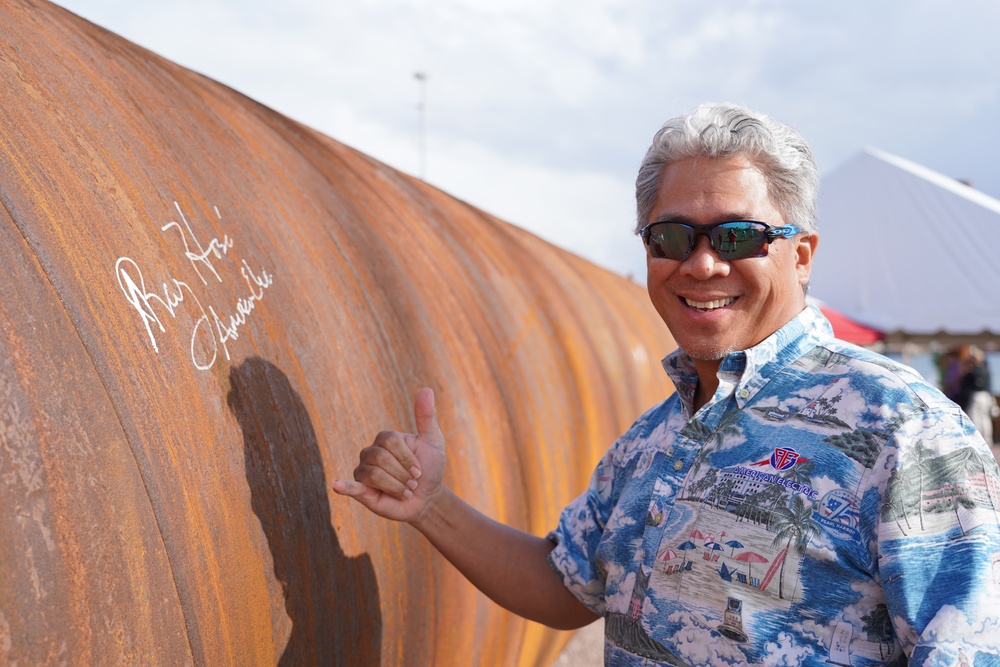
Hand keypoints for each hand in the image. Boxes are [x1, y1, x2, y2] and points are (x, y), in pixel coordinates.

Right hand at [333, 387, 445, 522]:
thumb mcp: (433, 441)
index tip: (419, 471)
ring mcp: (363, 471)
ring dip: (396, 487)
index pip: (390, 442)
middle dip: (402, 474)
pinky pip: (351, 486)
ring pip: (373, 475)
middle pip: (380, 458)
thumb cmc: (429, 468)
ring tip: (405, 492)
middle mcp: (371, 452)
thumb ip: (426, 417)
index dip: (407, 458)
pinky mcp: (361, 491)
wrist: (427, 498)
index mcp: (386, 439)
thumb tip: (425, 389)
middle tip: (413, 483)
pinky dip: (344, 486)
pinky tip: (337, 486)